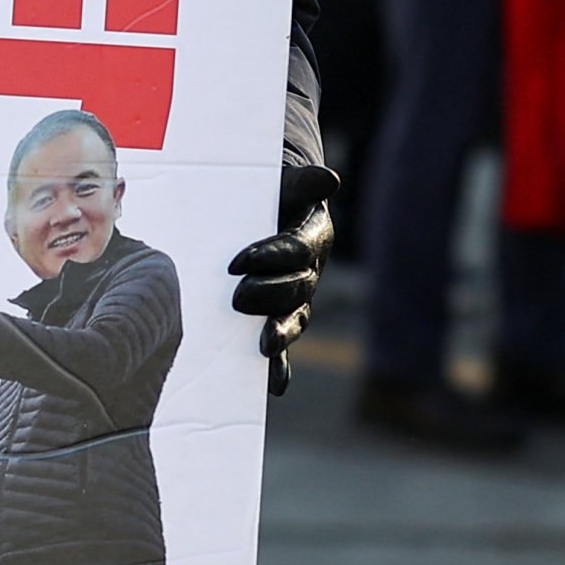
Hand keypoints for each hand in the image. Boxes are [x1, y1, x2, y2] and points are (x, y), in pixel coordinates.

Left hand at [227, 160, 339, 394]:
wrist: (263, 213)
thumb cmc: (270, 196)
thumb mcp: (283, 183)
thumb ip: (302, 182)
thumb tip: (328, 179)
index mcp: (313, 237)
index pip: (297, 249)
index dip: (272, 256)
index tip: (239, 260)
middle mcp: (309, 272)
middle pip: (295, 288)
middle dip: (267, 295)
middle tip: (236, 298)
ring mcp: (296, 300)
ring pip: (293, 319)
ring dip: (280, 334)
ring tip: (264, 345)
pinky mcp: (279, 321)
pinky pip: (284, 348)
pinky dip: (281, 368)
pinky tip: (274, 384)